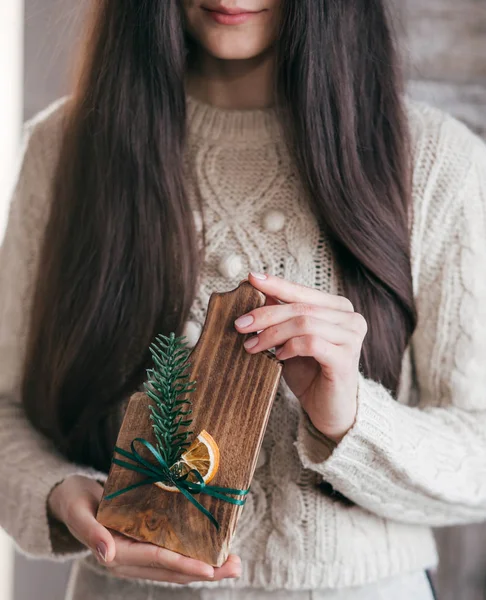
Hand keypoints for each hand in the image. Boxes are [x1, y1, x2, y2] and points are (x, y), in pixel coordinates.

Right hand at [47, 475, 241, 582]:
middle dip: (205, 571)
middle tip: (235, 567)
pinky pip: (170, 553)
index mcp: (115, 554)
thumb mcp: (78, 512)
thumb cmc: (74, 501)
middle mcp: (130, 558)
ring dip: (205, 567)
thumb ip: (90, 532)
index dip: (182, 565)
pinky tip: (212, 551)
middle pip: (172, 569)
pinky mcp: (143, 542)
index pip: (155, 560)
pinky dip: (192, 555)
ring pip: (175, 565)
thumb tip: (107, 554)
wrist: (69, 498)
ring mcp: (138, 553)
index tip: (208, 569)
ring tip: (233, 563)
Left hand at [235, 273, 367, 442]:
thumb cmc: (310, 374)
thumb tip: (258, 292)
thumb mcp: (290, 340)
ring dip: (272, 334)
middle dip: (265, 314)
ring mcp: (351, 337)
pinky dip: (289, 347)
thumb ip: (282, 317)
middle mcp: (350, 318)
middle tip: (240, 324)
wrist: (329, 411)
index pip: (303, 291)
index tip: (251, 278)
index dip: (277, 284)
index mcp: (338, 308)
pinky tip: (278, 357)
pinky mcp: (346, 359)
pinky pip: (311, 343)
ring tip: (252, 346)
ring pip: (304, 323)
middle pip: (301, 307)